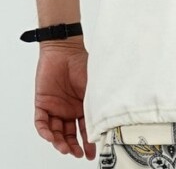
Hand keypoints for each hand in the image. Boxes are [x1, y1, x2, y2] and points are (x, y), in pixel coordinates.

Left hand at [34, 41, 95, 159]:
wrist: (64, 50)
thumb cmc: (82, 63)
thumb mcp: (93, 86)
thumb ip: (96, 103)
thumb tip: (104, 122)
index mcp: (84, 105)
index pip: (86, 128)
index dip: (88, 141)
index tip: (91, 152)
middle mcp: (70, 109)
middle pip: (70, 134)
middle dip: (74, 146)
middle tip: (78, 154)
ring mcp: (56, 107)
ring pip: (56, 131)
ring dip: (60, 142)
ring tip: (65, 148)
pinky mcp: (42, 103)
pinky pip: (41, 122)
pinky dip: (45, 131)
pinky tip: (51, 137)